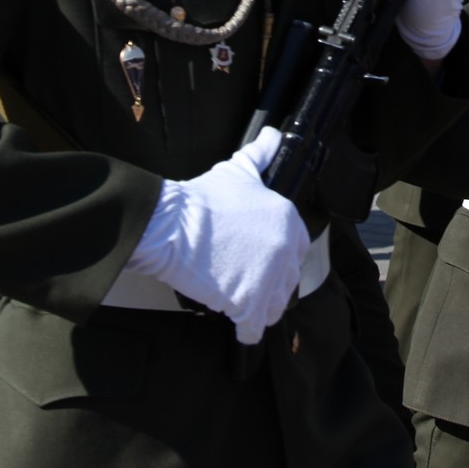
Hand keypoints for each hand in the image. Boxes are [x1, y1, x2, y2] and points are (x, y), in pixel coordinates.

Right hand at [129, 128, 309, 344]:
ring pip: (275, 306)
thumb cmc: (201, 198)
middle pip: (287, 281)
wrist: (171, 223)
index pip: (297, 249)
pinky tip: (241, 330)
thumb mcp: (237, 171)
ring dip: (261, 309)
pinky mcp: (247, 303)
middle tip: (247, 285)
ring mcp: (267, 278)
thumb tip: (273, 136)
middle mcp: (284, 250)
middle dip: (270, 286)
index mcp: (287, 220)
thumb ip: (261, 154)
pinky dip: (248, 332)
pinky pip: (255, 328)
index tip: (263, 263)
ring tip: (243, 306)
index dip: (281, 259)